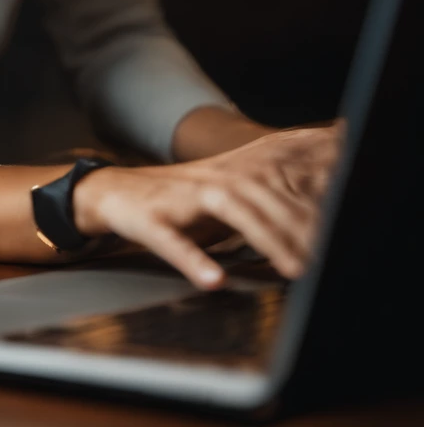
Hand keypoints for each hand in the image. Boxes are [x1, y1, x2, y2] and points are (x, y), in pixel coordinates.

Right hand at [72, 123, 343, 289]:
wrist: (114, 193)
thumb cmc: (177, 202)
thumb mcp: (221, 195)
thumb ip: (260, 204)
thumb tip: (310, 223)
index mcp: (228, 175)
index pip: (277, 182)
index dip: (311, 202)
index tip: (340, 226)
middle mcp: (208, 180)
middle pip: (261, 193)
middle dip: (298, 224)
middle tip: (327, 255)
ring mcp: (179, 200)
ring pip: (227, 210)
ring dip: (264, 237)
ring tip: (292, 267)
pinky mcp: (150, 222)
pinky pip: (172, 241)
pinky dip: (193, 260)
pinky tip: (213, 280)